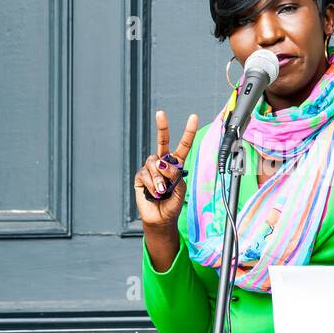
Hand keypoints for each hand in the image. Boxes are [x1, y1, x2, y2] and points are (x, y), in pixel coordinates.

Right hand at [134, 109, 198, 227]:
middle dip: (162, 127)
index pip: (183, 145)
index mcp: (176, 164)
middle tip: (160, 113)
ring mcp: (150, 169)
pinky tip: (155, 193)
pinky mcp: (140, 176)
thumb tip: (162, 164)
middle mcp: (162, 163)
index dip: (188, 132)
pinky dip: (152, 185)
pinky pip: (145, 174)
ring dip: (159, 178)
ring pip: (154, 163)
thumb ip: (175, 176)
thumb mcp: (181, 190)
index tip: (193, 117)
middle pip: (162, 141)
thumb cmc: (172, 205)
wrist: (161, 219)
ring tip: (163, 191)